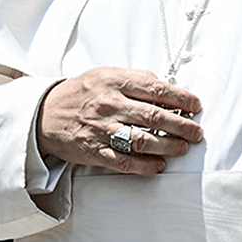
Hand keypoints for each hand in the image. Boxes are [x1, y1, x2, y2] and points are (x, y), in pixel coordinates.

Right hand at [36, 67, 202, 174]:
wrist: (44, 113)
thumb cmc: (81, 93)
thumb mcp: (106, 75)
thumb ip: (136, 80)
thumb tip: (168, 88)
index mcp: (114, 82)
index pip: (156, 89)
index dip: (181, 98)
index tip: (196, 105)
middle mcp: (109, 105)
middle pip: (154, 116)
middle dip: (182, 126)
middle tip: (197, 132)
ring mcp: (101, 129)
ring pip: (142, 140)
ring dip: (168, 146)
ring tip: (182, 148)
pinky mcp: (94, 151)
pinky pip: (124, 162)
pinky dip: (145, 166)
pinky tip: (159, 165)